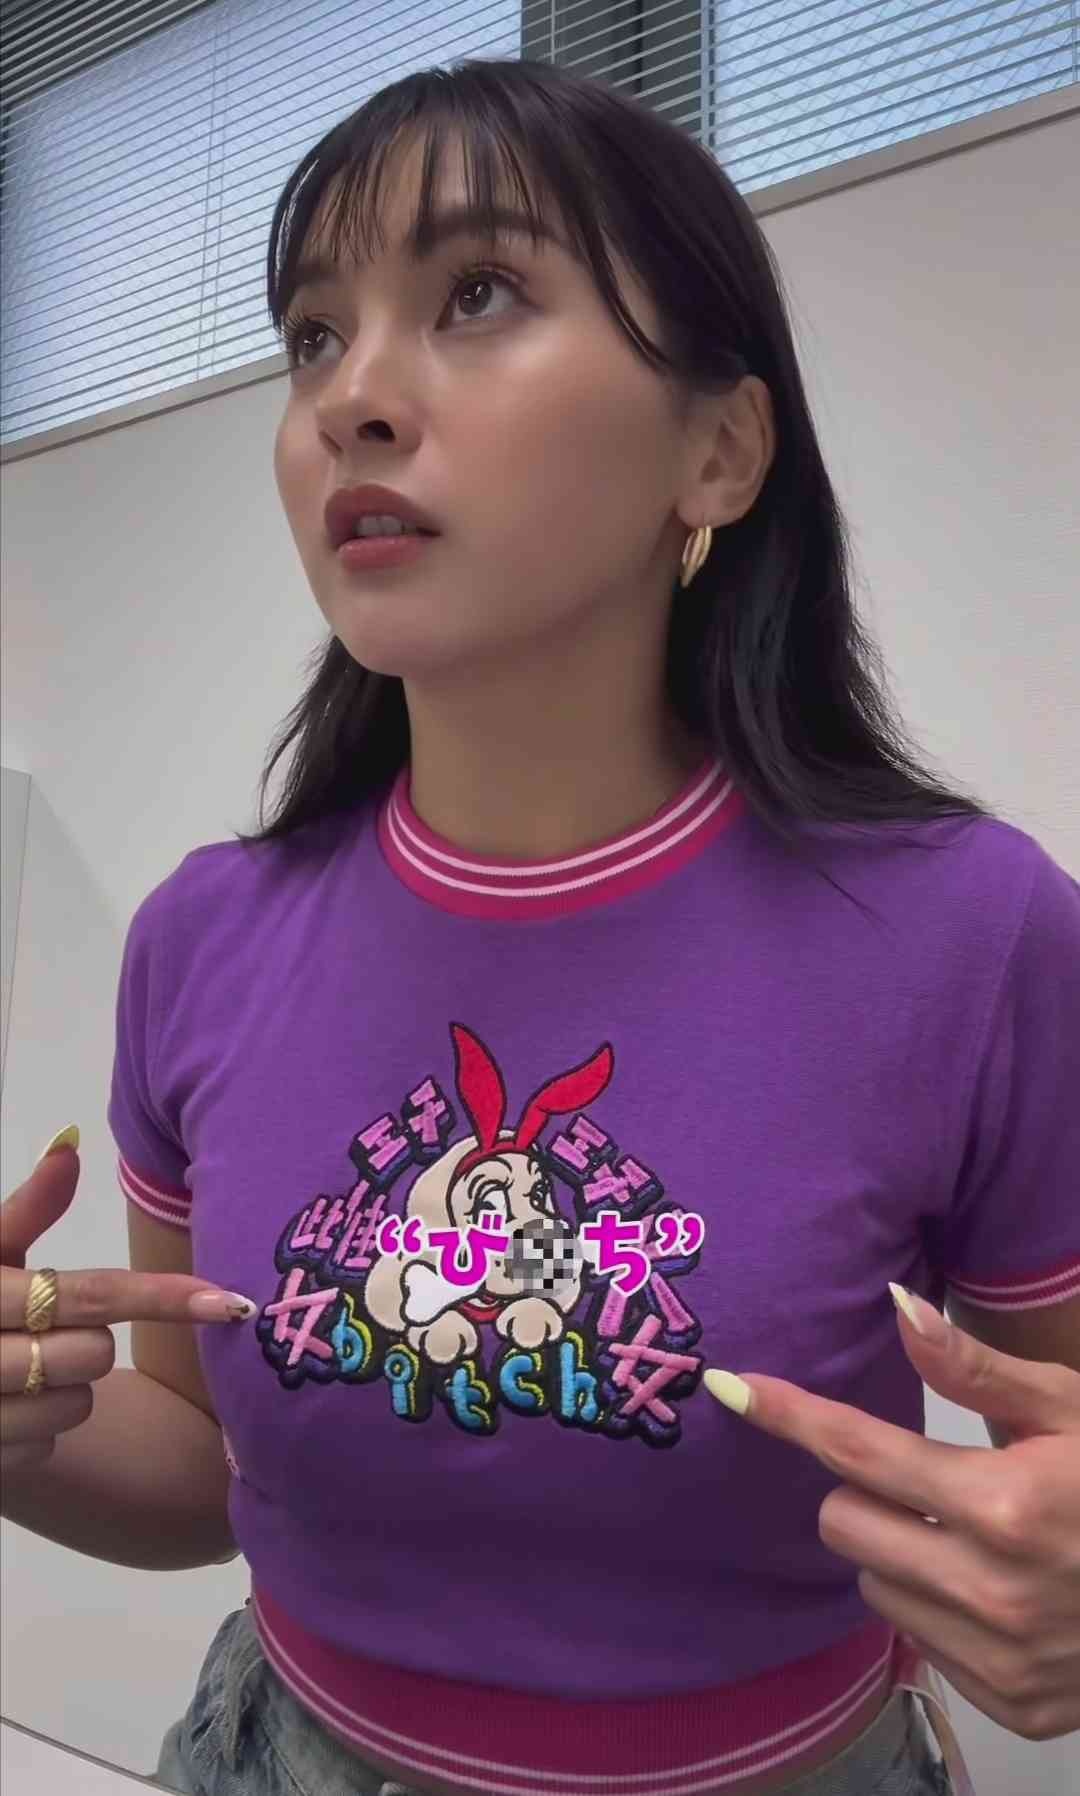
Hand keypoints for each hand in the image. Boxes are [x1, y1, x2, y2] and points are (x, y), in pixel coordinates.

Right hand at [1, 1137, 254, 1475]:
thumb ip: (24, 1212)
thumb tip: (70, 1145)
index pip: (90, 1293)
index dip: (164, 1296)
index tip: (229, 1302)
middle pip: (93, 1353)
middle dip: (82, 1342)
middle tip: (40, 1330)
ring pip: (77, 1404)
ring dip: (61, 1388)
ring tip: (17, 1369)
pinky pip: (48, 1443)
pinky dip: (37, 1426)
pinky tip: (4, 1407)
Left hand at [704, 1286, 1079, 1741]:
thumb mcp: (1068, 1409)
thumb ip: (975, 1367)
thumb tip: (896, 1302)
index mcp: (1002, 1506)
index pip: (859, 1453)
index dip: (791, 1414)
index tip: (732, 1386)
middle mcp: (991, 1592)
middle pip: (843, 1524)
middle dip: (868, 1494)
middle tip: (933, 1483)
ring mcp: (1000, 1659)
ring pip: (872, 1586)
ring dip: (901, 1555)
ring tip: (974, 1538)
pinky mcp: (1011, 1704)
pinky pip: (919, 1643)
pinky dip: (940, 1611)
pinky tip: (997, 1591)